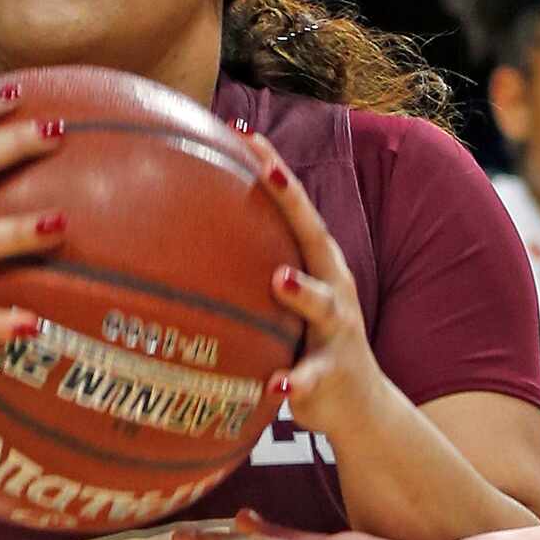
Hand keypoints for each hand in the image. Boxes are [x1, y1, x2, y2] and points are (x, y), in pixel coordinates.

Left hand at [243, 131, 389, 440]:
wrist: (360, 407)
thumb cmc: (307, 343)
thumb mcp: (283, 303)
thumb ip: (249, 271)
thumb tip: (178, 240)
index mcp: (318, 266)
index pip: (294, 209)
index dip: (274, 169)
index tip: (243, 133)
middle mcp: (333, 289)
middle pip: (315, 238)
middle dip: (294, 203)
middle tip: (266, 173)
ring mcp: (337, 332)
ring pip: (323, 306)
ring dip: (303, 291)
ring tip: (280, 279)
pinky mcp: (332, 376)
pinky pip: (311, 379)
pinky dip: (295, 382)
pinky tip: (274, 385)